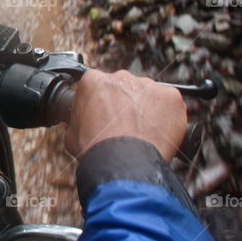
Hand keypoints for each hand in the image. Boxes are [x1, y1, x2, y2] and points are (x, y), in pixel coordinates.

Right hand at [65, 70, 186, 161]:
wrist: (123, 163)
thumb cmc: (97, 149)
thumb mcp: (72, 133)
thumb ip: (79, 118)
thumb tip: (83, 121)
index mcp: (93, 81)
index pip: (98, 85)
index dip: (102, 102)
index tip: (106, 115)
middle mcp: (120, 77)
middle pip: (124, 86)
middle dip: (125, 103)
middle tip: (125, 125)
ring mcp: (147, 85)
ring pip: (147, 94)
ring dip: (146, 109)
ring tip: (143, 132)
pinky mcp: (170, 96)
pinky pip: (169, 103)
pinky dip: (167, 115)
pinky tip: (158, 131)